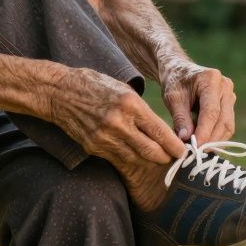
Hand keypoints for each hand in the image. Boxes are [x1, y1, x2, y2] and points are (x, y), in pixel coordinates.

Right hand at [45, 66, 185, 165]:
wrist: (60, 92)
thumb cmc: (95, 85)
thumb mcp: (123, 89)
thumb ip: (141, 110)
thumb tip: (161, 130)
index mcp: (130, 104)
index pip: (160, 132)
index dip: (175, 146)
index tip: (184, 152)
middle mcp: (119, 122)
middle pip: (152, 151)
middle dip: (166, 158)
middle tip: (174, 159)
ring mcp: (105, 137)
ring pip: (136, 158)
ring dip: (149, 161)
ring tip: (158, 160)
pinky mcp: (93, 146)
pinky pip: (118, 159)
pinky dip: (130, 159)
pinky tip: (137, 157)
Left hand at [160, 59, 236, 142]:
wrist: (179, 70)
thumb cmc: (174, 82)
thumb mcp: (172, 98)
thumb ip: (180, 118)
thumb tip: (186, 139)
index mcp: (211, 79)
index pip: (211, 111)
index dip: (205, 132)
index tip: (195, 147)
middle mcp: (225, 86)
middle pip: (224, 120)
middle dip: (211, 139)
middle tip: (197, 153)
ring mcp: (230, 95)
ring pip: (228, 125)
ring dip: (215, 140)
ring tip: (198, 150)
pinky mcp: (229, 104)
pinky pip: (226, 124)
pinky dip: (216, 136)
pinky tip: (203, 143)